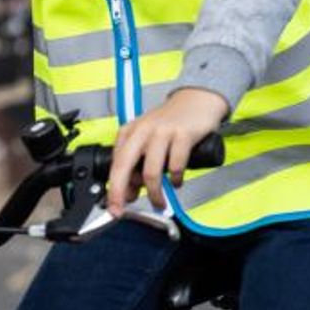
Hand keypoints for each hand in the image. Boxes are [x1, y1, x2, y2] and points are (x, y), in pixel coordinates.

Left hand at [106, 88, 228, 214]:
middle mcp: (143, 130)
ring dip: (155, 193)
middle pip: (124, 167)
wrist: (197, 100)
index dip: (113, 189)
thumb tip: (130, 192)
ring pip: (151, 172)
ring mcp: (162, 132)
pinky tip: (177, 181)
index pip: (115, 164)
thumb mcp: (148, 139)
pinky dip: (176, 180)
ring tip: (160, 201)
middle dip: (120, 193)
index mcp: (130, 132)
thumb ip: (138, 164)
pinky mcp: (182, 134)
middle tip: (122, 209)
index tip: (115, 205)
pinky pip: (176, 166)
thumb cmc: (171, 122)